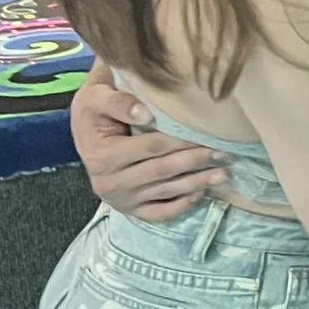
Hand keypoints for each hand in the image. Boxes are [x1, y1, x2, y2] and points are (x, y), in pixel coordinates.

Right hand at [71, 59, 226, 220]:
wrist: (84, 130)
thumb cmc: (95, 109)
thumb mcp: (96, 95)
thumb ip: (117, 101)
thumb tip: (146, 113)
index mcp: (102, 155)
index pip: (151, 147)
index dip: (181, 141)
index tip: (207, 135)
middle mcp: (109, 182)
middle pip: (162, 171)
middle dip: (196, 162)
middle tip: (224, 153)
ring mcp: (120, 199)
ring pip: (166, 192)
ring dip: (197, 183)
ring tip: (223, 174)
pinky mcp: (129, 209)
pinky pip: (159, 213)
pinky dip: (182, 205)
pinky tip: (201, 193)